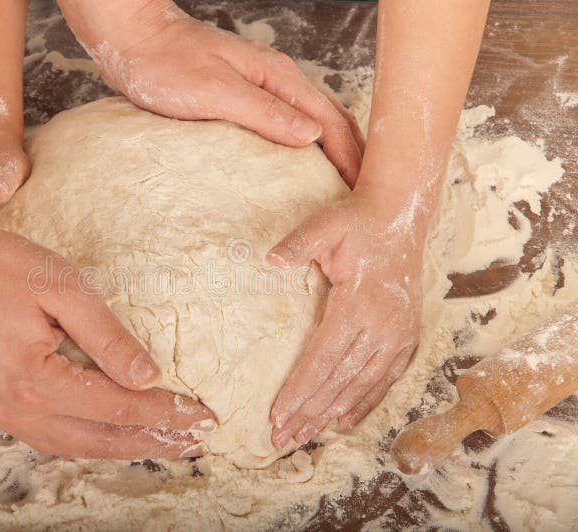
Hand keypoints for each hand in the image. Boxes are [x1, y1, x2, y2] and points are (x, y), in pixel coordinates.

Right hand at [0, 215, 214, 458]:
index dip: (162, 413)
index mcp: (32, 379)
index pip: (116, 407)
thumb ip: (107, 336)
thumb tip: (147, 376)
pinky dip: (72, 436)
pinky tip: (95, 431)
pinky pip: (33, 432)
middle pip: (93, 440)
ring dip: (110, 447)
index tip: (201, 416)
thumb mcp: (62, 287)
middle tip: (189, 442)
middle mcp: (8, 406)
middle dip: (146, 442)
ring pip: (62, 445)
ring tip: (152, 442)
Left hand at [86, 8, 363, 184]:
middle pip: (328, 120)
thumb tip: (312, 136)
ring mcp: (259, 89)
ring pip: (308, 122)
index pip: (330, 121)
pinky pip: (282, 126)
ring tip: (336, 187)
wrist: (132, 41)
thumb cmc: (166, 64)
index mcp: (277, 78)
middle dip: (350, 154)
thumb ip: (265, 113)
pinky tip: (294, 168)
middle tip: (360, 195)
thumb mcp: (216, 91)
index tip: (361, 192)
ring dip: (328, 152)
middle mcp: (275, 81)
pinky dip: (299, 148)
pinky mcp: (240, 98)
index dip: (350, 157)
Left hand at [266, 187, 421, 447]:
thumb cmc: (356, 223)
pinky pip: (385, 378)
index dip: (300, 389)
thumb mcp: (325, 224)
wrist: (399, 218)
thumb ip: (299, 243)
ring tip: (305, 436)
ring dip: (332, 413)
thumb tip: (272, 261)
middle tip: (281, 438)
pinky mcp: (407, 337)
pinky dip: (365, 402)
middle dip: (309, 411)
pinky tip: (345, 421)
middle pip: (340, 380)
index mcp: (359, 304)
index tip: (277, 414)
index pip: (323, 358)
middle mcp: (383, 326)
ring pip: (362, 385)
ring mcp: (399, 335)